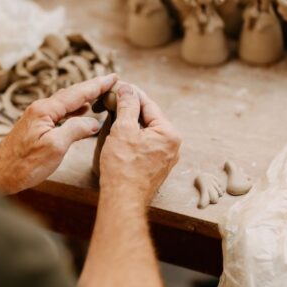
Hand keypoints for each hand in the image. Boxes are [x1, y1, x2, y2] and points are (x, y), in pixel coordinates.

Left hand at [0, 74, 117, 192]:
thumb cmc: (24, 164)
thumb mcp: (55, 147)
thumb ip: (75, 130)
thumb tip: (93, 122)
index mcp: (46, 110)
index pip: (78, 94)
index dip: (97, 85)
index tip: (113, 77)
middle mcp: (41, 108)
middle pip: (72, 93)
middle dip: (92, 87)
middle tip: (111, 80)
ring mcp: (38, 116)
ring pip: (66, 102)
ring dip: (84, 97)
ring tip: (101, 93)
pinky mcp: (36, 126)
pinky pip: (61, 112)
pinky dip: (75, 109)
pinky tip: (82, 111)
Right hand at [98, 84, 180, 207]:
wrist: (122, 199)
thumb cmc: (123, 166)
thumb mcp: (123, 129)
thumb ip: (127, 106)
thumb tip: (127, 89)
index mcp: (169, 133)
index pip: (149, 105)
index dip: (132, 94)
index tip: (120, 86)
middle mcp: (172, 145)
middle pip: (149, 118)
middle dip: (131, 109)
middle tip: (114, 100)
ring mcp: (165, 158)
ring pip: (147, 132)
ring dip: (131, 123)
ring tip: (114, 115)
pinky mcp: (156, 167)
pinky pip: (146, 145)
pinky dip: (133, 138)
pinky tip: (120, 135)